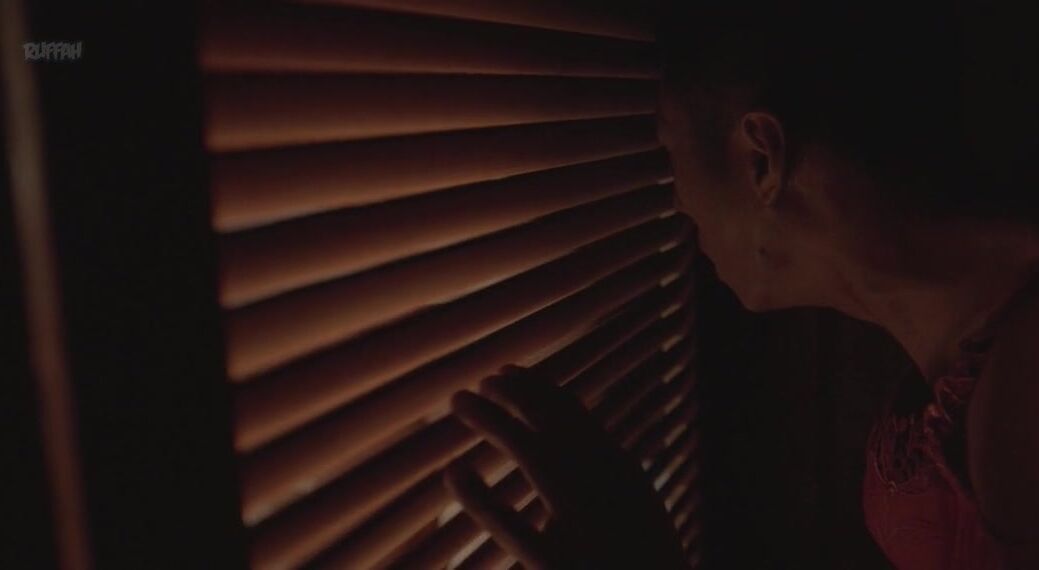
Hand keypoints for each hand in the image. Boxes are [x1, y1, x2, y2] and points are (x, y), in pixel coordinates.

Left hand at [443, 366, 689, 569]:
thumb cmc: (639, 562)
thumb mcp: (633, 514)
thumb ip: (595, 482)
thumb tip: (546, 455)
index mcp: (624, 477)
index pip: (576, 417)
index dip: (537, 389)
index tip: (508, 372)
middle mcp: (608, 491)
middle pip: (553, 423)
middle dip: (514, 394)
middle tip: (481, 381)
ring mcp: (585, 528)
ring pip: (532, 453)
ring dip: (492, 418)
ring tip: (459, 400)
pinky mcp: (558, 567)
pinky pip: (509, 524)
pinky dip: (477, 495)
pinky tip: (454, 472)